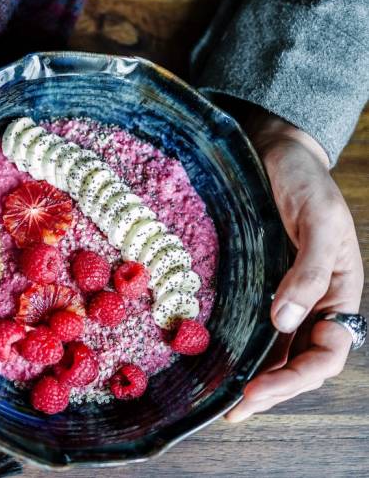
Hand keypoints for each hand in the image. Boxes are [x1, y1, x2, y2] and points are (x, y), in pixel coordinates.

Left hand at [226, 114, 363, 421]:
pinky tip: (224, 359)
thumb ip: (310, 271)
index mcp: (341, 294)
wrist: (279, 153)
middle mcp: (315, 301)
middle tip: (235, 412)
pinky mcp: (263, 280)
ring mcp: (289, 293)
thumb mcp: (319, 222)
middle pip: (301, 360)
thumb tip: (285, 322)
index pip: (326, 353)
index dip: (294, 379)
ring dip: (259, 377)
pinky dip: (246, 346)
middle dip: (273, 390)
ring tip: (229, 402)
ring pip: (280, 348)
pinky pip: (258, 322)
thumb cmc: (307, 184)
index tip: (255, 392)